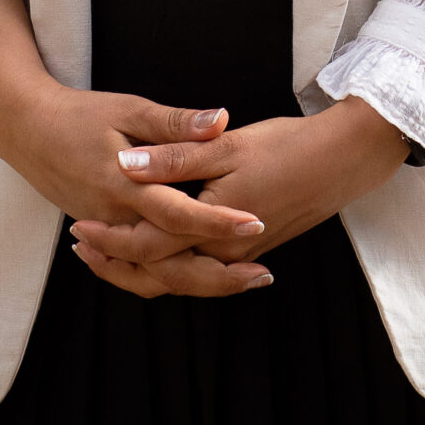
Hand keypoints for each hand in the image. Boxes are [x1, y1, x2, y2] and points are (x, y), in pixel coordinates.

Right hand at [0, 0, 270, 299]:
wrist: (27, 132)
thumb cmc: (80, 115)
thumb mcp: (129, 110)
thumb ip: (175, 122)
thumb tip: (221, 119)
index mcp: (123, 185)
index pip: (177, 213)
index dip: (217, 221)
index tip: (256, 222)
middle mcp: (115, 219)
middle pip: (169, 262)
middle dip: (218, 273)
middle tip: (263, 275)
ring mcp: (107, 233)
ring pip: (154, 275)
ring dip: (199, 281)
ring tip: (242, 280)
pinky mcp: (104, 235)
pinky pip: (138, 269)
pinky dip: (170, 276)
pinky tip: (202, 273)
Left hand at [70, 98, 407, 296]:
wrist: (343, 161)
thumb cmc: (286, 147)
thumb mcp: (226, 145)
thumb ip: (174, 158)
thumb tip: (125, 164)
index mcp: (213, 228)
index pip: (147, 246)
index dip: (111, 238)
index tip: (80, 225)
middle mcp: (224, 253)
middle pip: (158, 276)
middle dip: (117, 265)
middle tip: (82, 247)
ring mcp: (239, 257)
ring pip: (179, 279)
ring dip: (140, 270)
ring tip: (107, 253)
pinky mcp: (249, 250)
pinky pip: (199, 271)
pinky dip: (170, 266)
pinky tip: (156, 249)